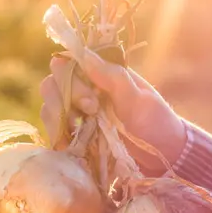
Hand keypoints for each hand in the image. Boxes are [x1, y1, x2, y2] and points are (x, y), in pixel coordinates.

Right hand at [38, 50, 187, 176]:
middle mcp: (85, 90)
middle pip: (52, 85)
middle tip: (91, 115)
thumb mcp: (139, 100)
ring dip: (58, 120)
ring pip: (49, 108)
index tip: (91, 100)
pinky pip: (54, 132)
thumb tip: (84, 55)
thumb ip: (113, 77)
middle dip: (64, 101)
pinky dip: (57, 137)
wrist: (162, 157)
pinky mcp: (76, 136)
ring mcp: (78, 114)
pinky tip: (69, 146)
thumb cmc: (156, 123)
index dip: (70, 79)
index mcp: (100, 75)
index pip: (67, 64)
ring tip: (78, 132)